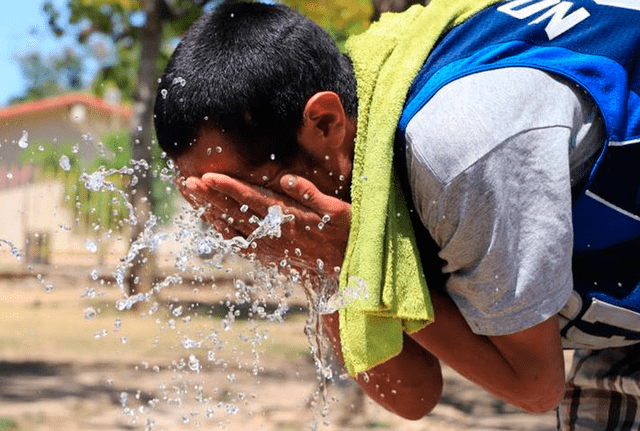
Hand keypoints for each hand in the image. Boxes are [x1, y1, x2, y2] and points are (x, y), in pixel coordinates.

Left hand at [179, 172, 350, 278]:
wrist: (346, 268)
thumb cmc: (345, 234)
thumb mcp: (337, 211)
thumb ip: (311, 194)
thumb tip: (288, 178)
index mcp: (288, 218)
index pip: (252, 200)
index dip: (228, 188)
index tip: (207, 177)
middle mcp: (274, 233)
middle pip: (234, 212)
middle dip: (209, 196)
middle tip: (186, 182)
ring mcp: (269, 245)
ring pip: (232, 226)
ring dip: (210, 210)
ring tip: (191, 195)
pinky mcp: (269, 254)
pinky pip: (239, 243)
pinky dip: (222, 231)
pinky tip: (210, 221)